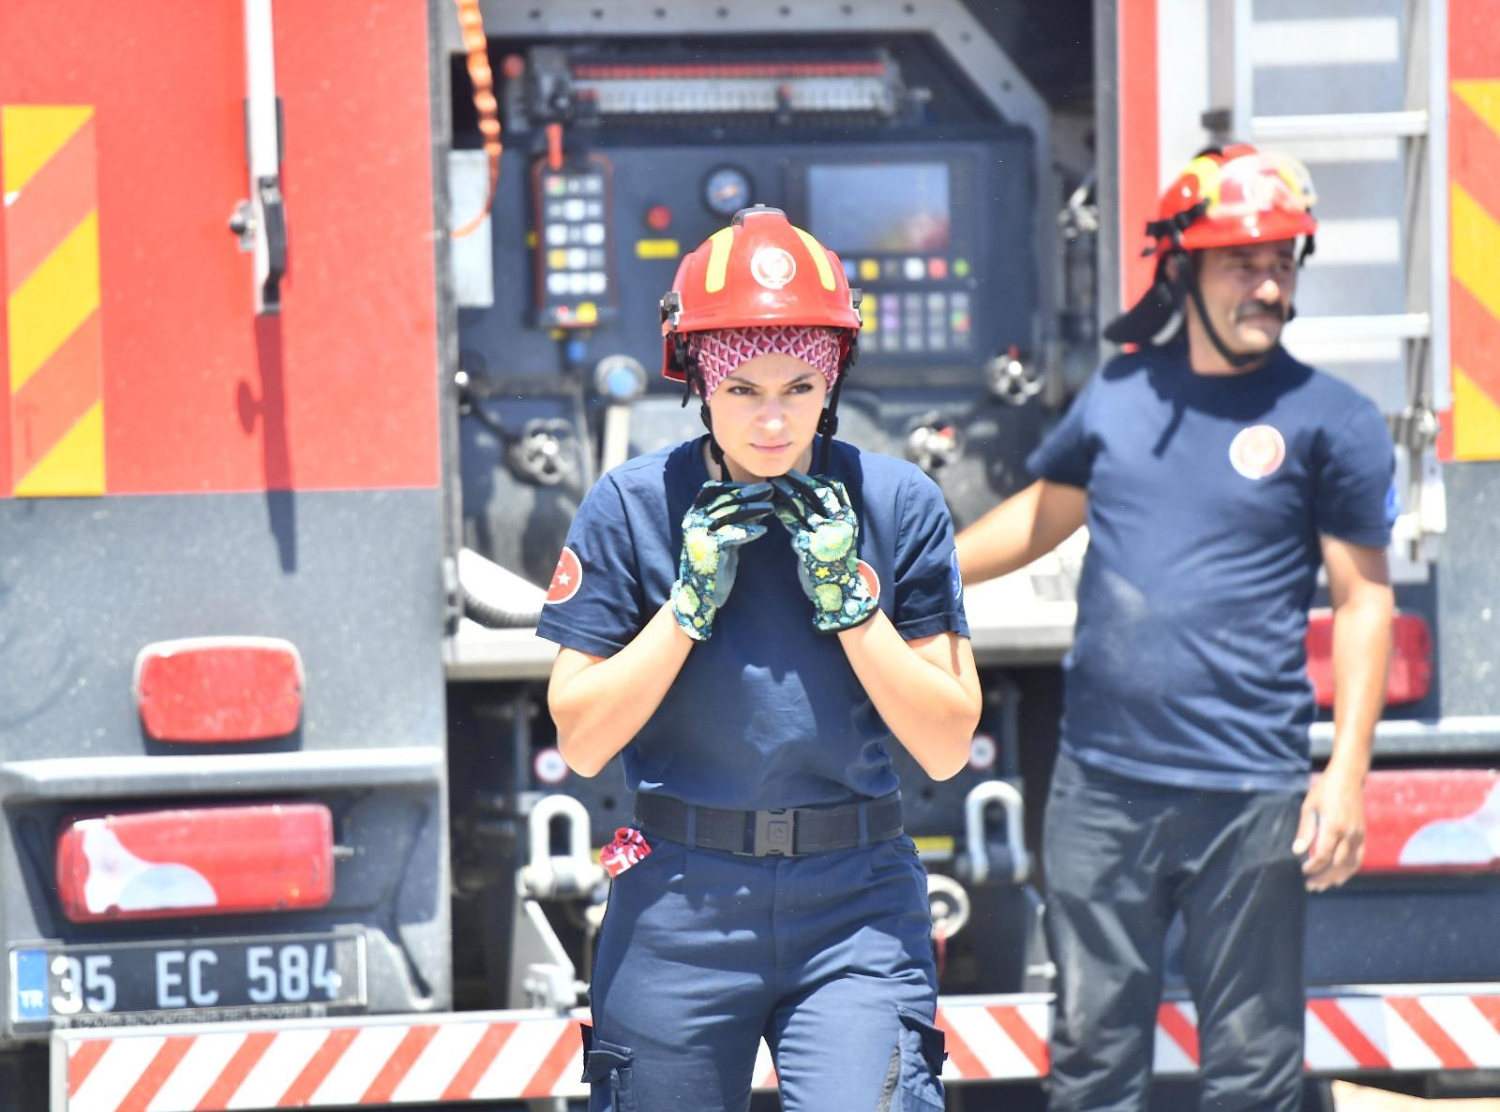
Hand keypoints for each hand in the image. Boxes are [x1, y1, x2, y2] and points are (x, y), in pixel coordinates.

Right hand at [671, 480, 774, 640]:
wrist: (699, 592)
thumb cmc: (715, 560)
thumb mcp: (723, 533)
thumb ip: (735, 517)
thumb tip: (759, 498)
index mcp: (694, 514)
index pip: (712, 490)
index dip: (734, 485)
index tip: (756, 485)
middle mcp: (693, 521)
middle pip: (724, 500)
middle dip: (749, 494)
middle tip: (770, 490)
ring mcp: (699, 535)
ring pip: (728, 515)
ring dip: (753, 509)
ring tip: (772, 508)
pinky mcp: (709, 551)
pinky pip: (731, 536)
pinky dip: (748, 531)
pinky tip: (763, 529)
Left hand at [769, 470, 877, 632]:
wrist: (840, 593)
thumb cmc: (837, 564)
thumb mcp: (841, 537)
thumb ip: (831, 518)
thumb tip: (811, 498)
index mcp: (849, 519)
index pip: (836, 489)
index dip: (819, 480)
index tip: (804, 475)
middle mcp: (839, 524)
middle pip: (817, 493)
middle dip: (799, 481)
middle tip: (784, 474)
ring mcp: (824, 534)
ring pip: (802, 506)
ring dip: (786, 493)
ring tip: (773, 486)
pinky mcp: (809, 546)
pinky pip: (792, 524)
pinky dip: (781, 513)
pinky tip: (772, 508)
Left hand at [1293, 766, 1365, 890]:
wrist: (1348, 778)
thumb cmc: (1325, 791)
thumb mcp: (1309, 807)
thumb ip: (1305, 830)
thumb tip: (1297, 851)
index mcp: (1334, 826)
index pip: (1323, 855)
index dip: (1312, 867)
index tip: (1302, 871)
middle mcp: (1349, 834)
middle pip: (1337, 864)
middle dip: (1323, 877)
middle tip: (1310, 886)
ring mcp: (1358, 836)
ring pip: (1350, 865)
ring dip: (1336, 878)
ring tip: (1322, 886)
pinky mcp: (1362, 836)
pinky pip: (1358, 858)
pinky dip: (1349, 871)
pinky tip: (1339, 877)